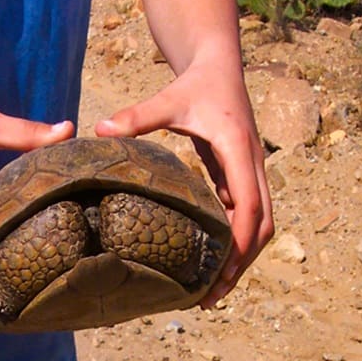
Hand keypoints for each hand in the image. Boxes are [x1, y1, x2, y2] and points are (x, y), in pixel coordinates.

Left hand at [94, 60, 273, 307]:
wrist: (217, 65)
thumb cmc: (193, 83)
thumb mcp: (167, 99)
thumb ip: (135, 116)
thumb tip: (99, 129)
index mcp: (238, 150)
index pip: (249, 205)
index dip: (239, 242)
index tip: (221, 272)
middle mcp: (252, 164)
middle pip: (263, 225)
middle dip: (243, 262)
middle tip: (213, 295)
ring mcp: (249, 170)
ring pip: (260, 222)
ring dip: (243, 255)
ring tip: (213, 289)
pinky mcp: (239, 172)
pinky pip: (246, 212)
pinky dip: (235, 238)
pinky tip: (210, 258)